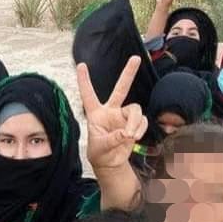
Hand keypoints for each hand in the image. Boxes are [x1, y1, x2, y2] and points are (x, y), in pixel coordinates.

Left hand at [76, 56, 147, 170]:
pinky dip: (140, 129)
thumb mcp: (100, 148)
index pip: (88, 95)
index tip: (80, 65)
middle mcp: (110, 111)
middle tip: (136, 58)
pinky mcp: (133, 123)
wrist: (110, 163)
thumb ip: (112, 140)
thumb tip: (125, 133)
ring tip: (131, 136)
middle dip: (128, 73)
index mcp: (95, 114)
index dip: (84, 80)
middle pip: (120, 89)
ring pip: (135, 109)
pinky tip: (134, 138)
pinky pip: (142, 120)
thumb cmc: (99, 154)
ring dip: (135, 123)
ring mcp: (123, 116)